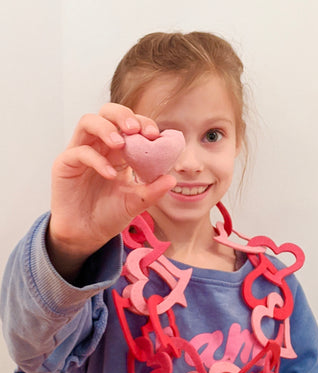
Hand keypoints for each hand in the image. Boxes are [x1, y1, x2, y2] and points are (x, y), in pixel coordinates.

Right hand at [48, 103, 175, 278]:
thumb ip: (152, 191)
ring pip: (88, 122)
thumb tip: (172, 179)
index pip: (129, 124)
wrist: (87, 235)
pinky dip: (97, 160)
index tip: (155, 134)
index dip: (142, 123)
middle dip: (122, 115)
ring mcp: (80, 152)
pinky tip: (111, 175)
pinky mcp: (65, 164)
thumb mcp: (136, 202)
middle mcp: (99, 146)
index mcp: (118, 150)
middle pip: (107, 112)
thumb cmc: (110, 215)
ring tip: (121, 143)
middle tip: (136, 129)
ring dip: (106, 127)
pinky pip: (79, 152)